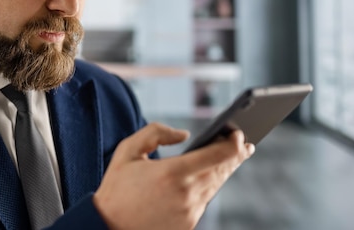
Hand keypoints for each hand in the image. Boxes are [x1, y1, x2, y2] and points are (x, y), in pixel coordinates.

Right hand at [93, 123, 253, 229]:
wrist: (108, 227)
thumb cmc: (116, 188)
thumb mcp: (128, 151)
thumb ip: (156, 133)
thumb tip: (184, 135)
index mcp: (172, 172)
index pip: (217, 155)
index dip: (233, 142)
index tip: (237, 133)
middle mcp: (186, 194)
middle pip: (222, 171)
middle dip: (235, 155)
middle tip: (245, 145)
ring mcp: (189, 212)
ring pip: (215, 186)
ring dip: (225, 171)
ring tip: (232, 159)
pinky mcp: (188, 225)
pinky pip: (203, 201)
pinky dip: (208, 187)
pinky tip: (210, 179)